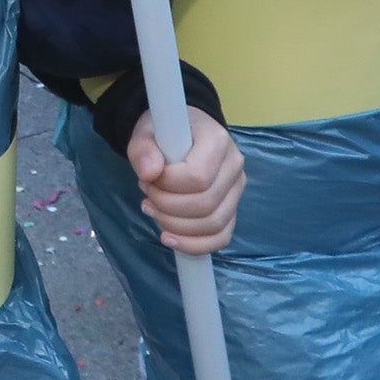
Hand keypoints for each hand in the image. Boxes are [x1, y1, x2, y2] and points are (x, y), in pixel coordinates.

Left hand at [129, 102, 244, 254]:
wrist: (180, 136)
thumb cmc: (165, 134)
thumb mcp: (145, 134)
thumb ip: (143, 150)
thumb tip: (149, 172)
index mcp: (218, 141)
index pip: (198, 177)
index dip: (168, 186)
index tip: (148, 178)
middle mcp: (234, 166)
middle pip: (205, 205)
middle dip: (167, 207)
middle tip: (146, 194)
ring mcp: (236, 191)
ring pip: (213, 225)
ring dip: (175, 225)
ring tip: (152, 209)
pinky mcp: (231, 210)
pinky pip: (221, 238)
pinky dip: (194, 245)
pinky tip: (169, 238)